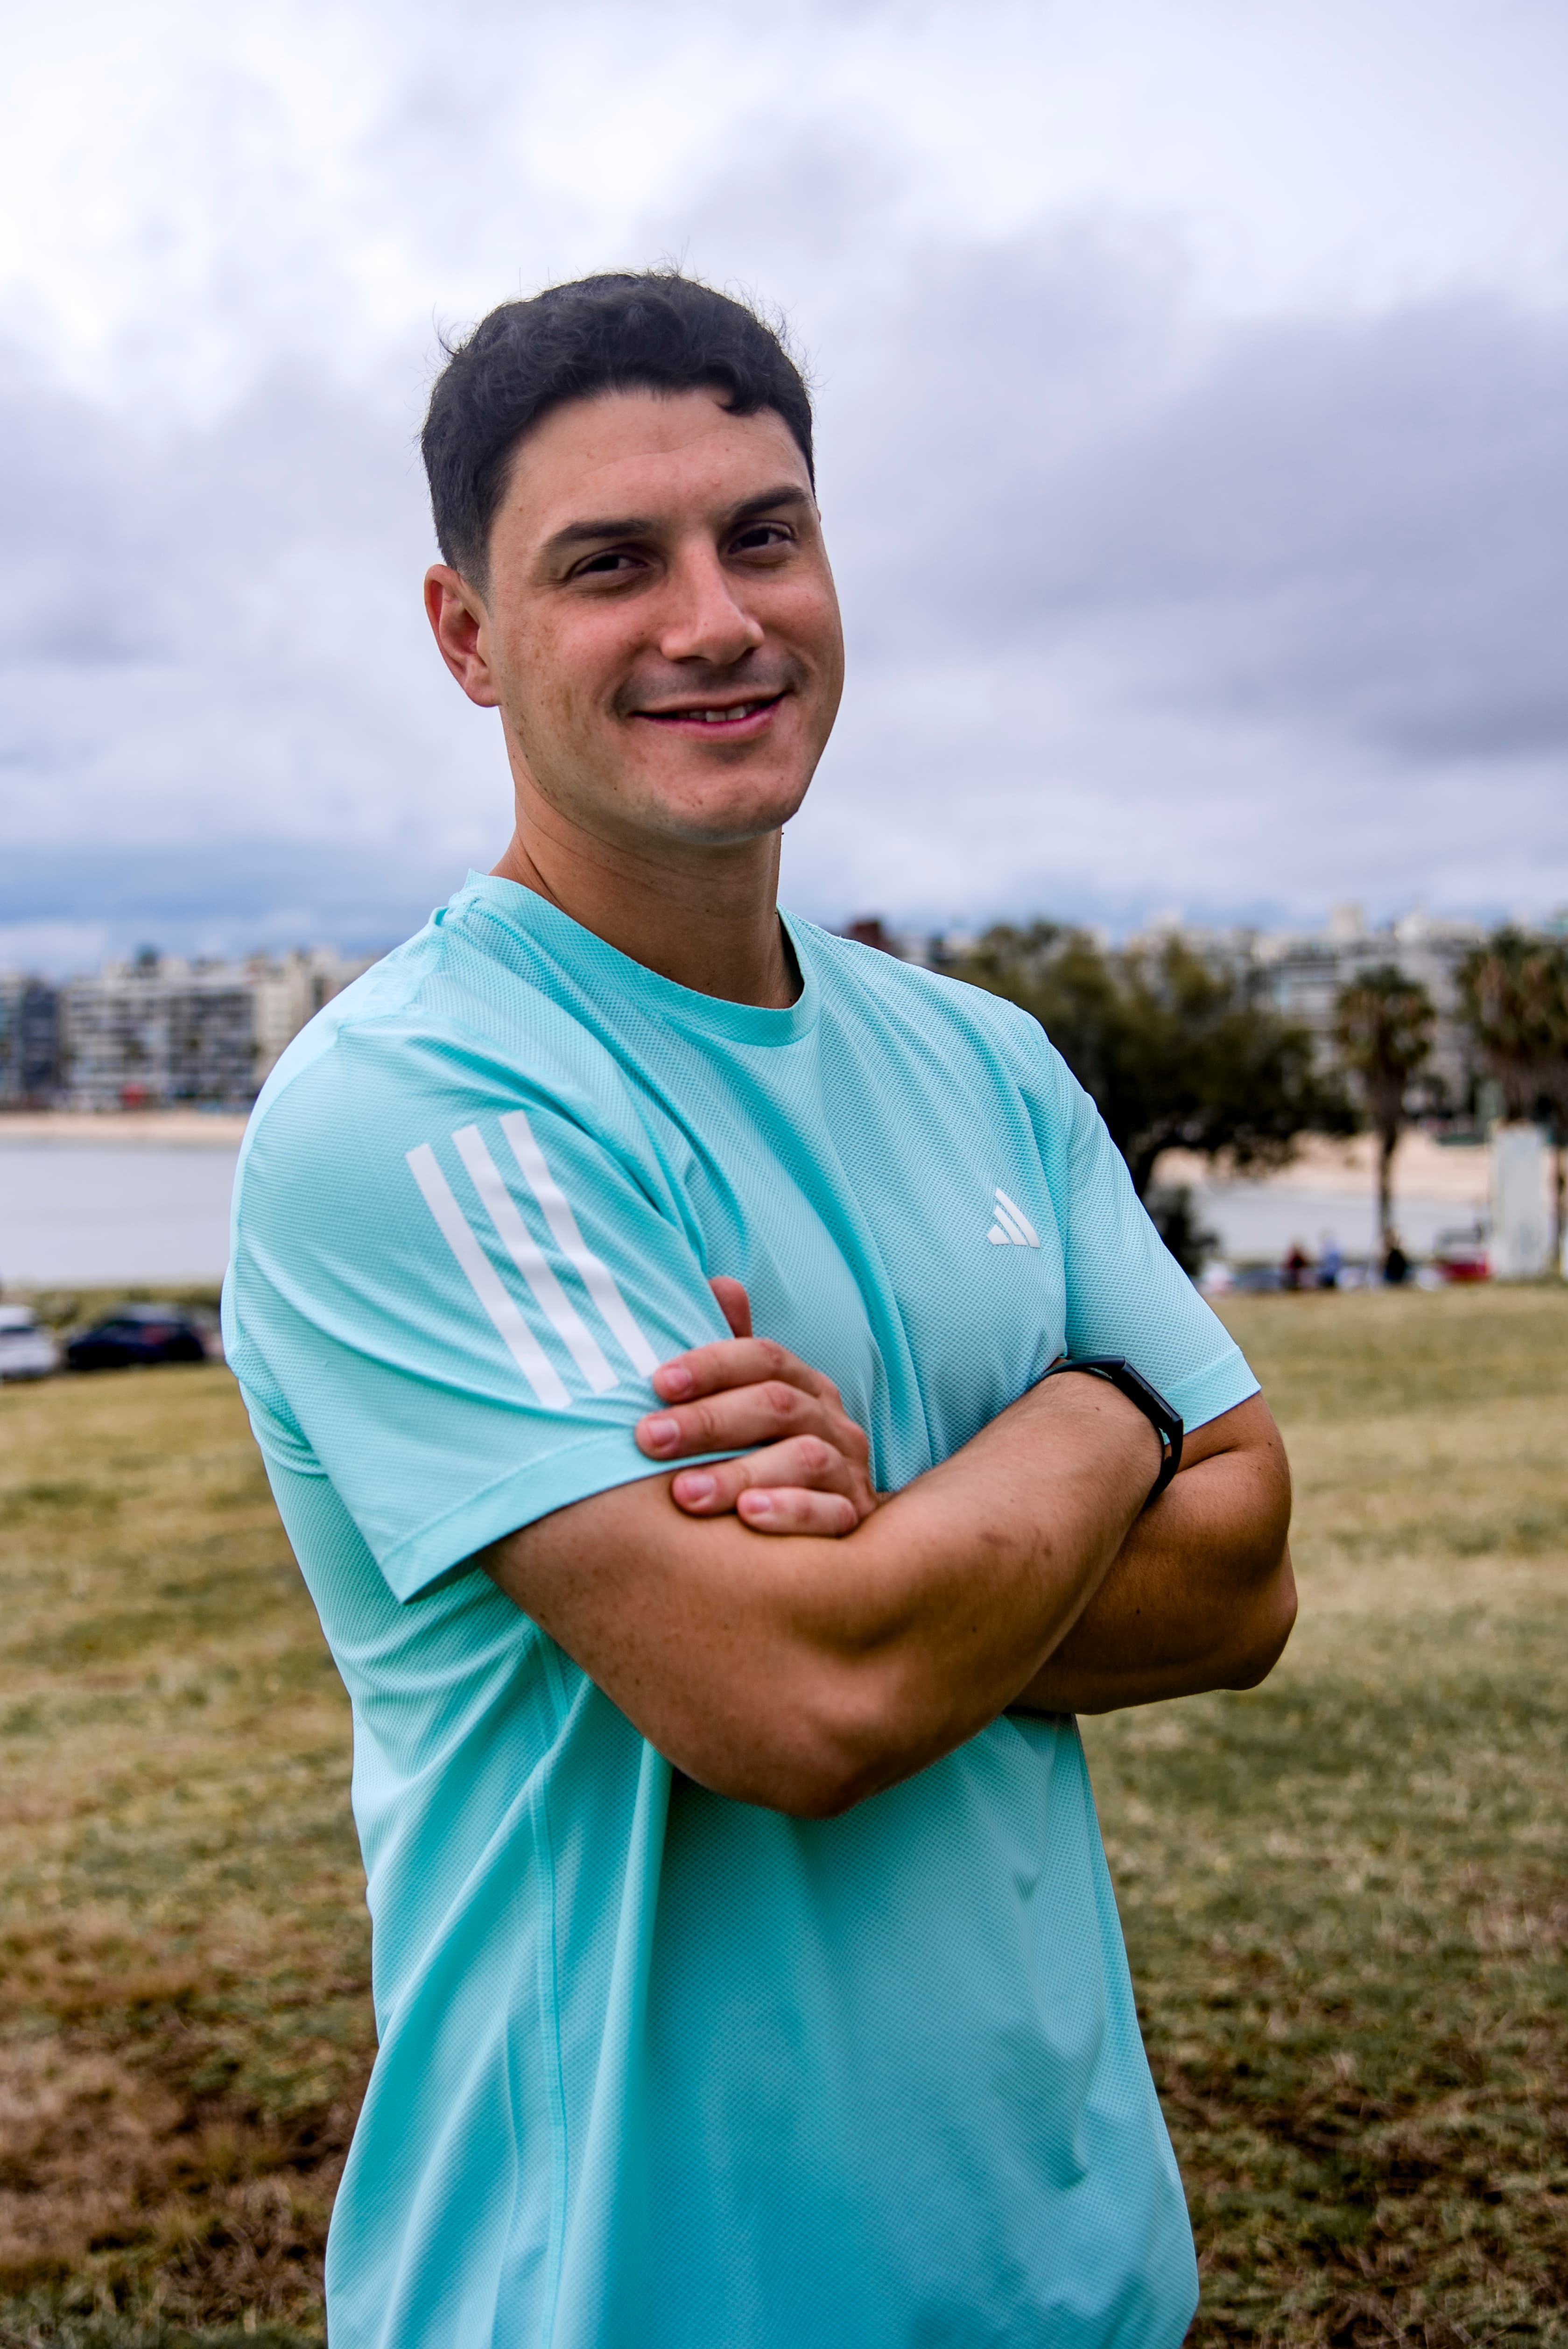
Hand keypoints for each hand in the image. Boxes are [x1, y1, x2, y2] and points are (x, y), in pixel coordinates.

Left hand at [635, 1277, 878, 1536]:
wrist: (822, 1527)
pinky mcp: (854, 1519)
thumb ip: (730, 1356)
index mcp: (804, 1385)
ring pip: (804, 1459)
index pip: (764, 1358)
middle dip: (710, 1421)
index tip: (658, 1382)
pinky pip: (831, 1515)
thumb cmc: (764, 1458)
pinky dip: (790, 1513)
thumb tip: (721, 1284)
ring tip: (685, 1492)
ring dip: (740, 1473)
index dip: (712, 1364)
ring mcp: (849, 1471)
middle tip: (650, 1439)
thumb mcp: (746, 1405)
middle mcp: (832, 1421)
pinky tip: (747, 1518)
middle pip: (777, 1405)